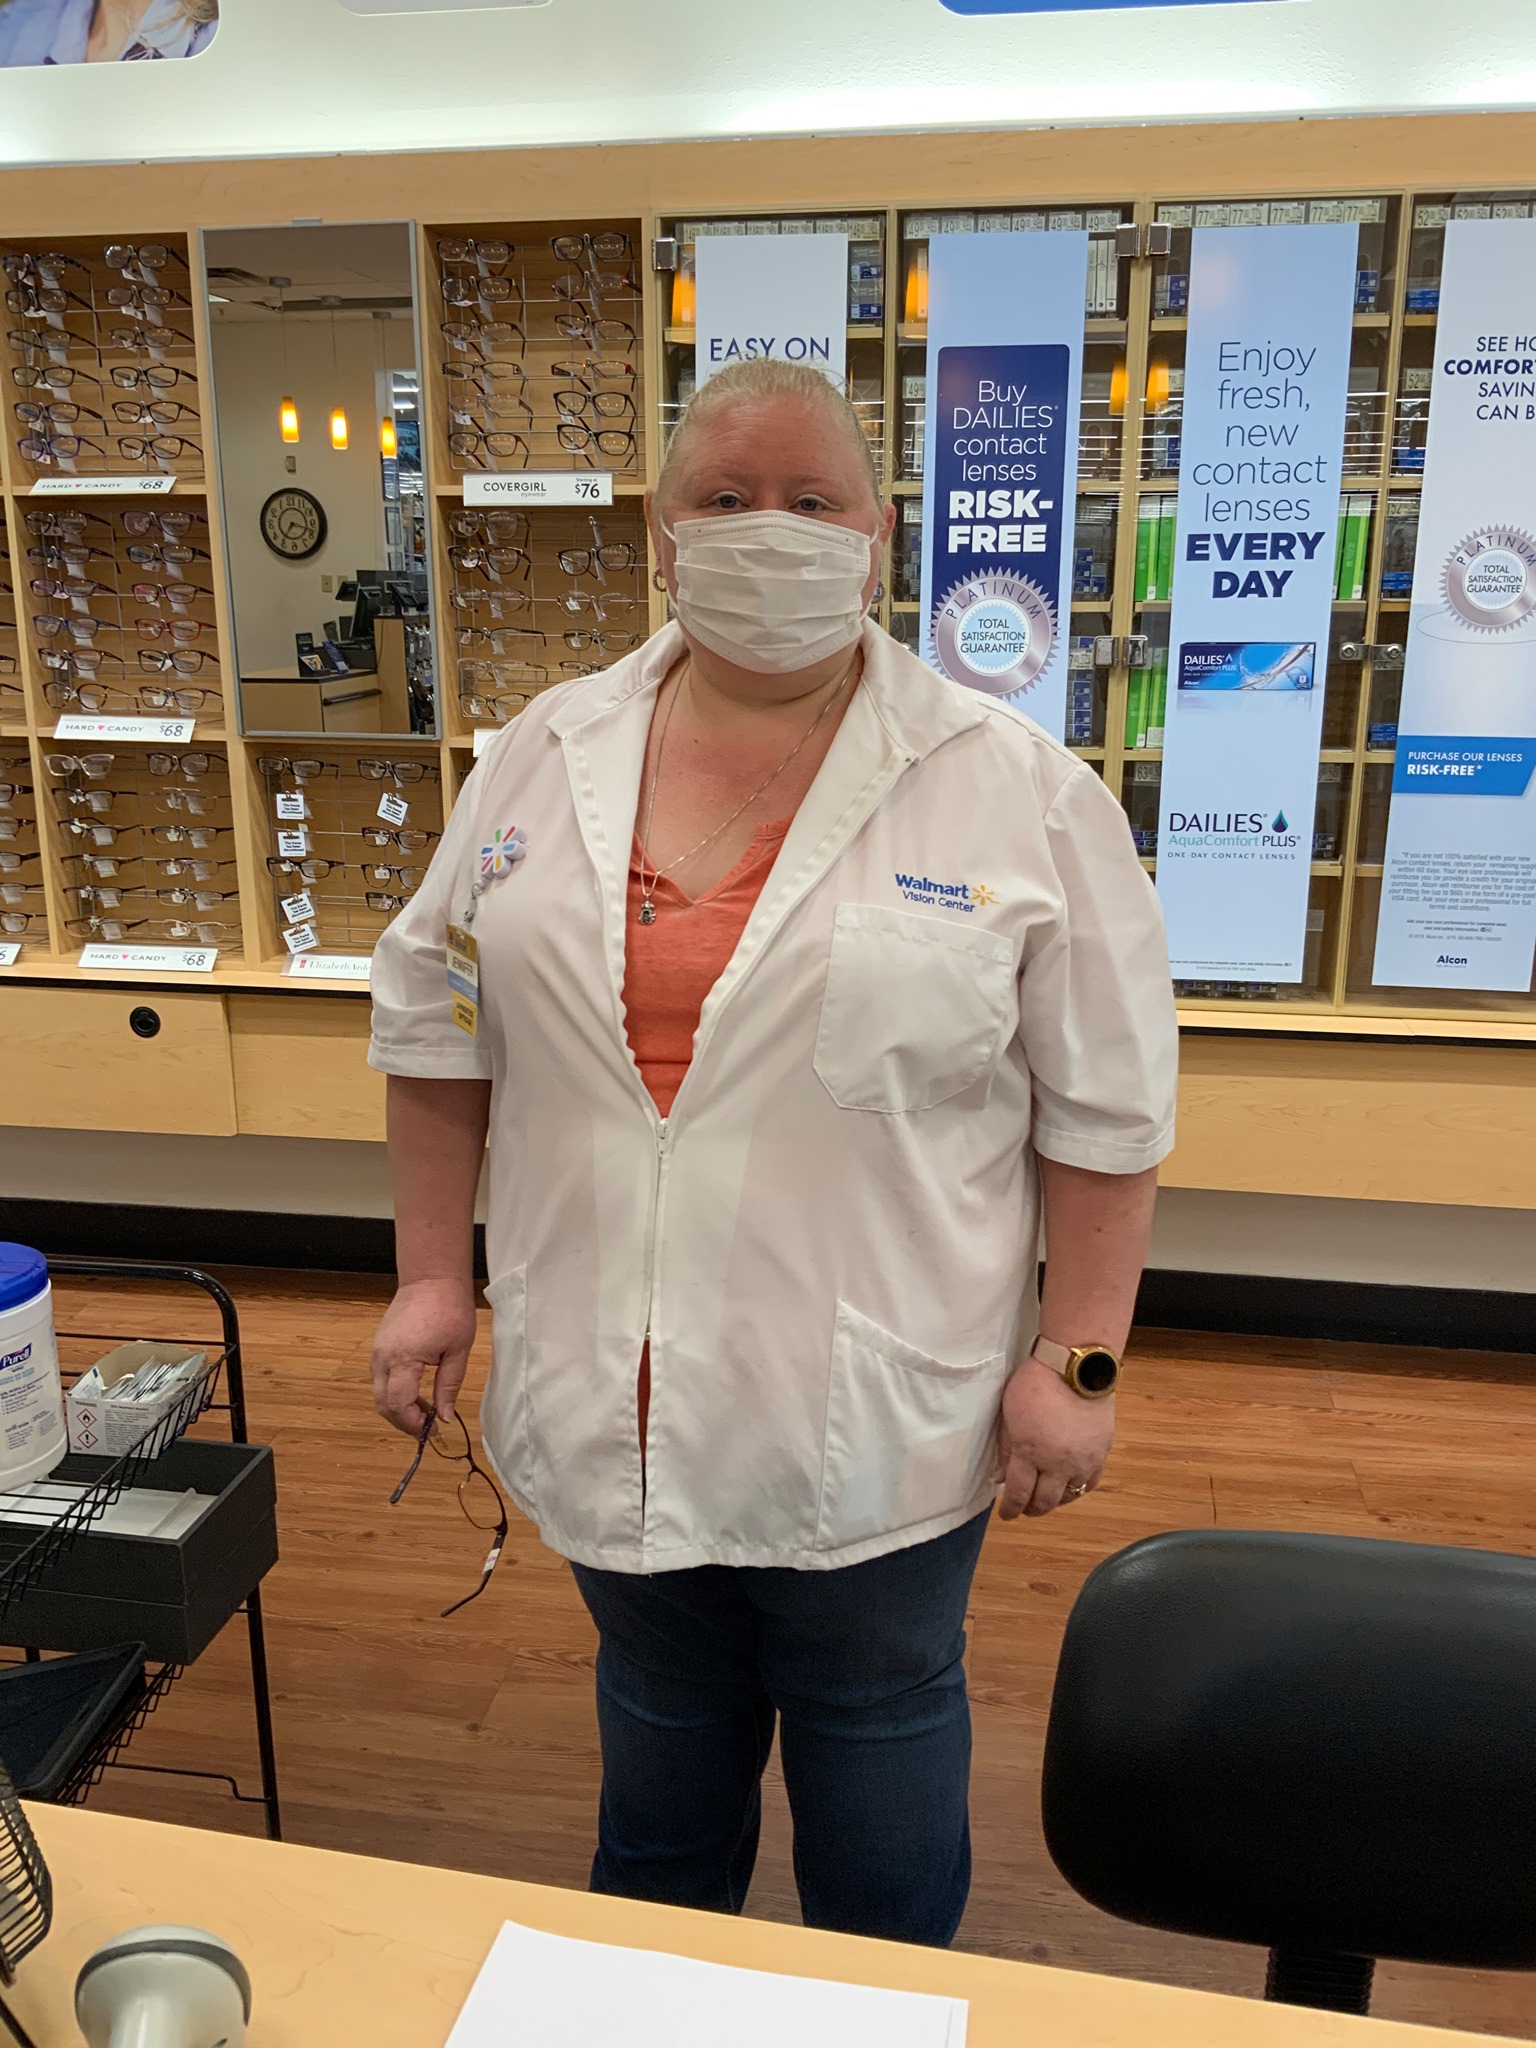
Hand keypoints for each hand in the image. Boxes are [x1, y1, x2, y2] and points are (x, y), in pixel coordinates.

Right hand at [369, 1277, 478, 1437]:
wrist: (430, 1278)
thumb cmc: (449, 1309)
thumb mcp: (458, 1350)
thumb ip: (448, 1386)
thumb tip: (443, 1417)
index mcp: (403, 1358)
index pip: (398, 1404)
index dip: (413, 1423)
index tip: (432, 1430)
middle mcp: (382, 1358)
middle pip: (383, 1405)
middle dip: (403, 1421)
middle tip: (427, 1427)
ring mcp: (377, 1352)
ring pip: (380, 1394)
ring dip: (399, 1408)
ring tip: (426, 1411)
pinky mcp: (379, 1347)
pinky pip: (382, 1379)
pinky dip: (395, 1393)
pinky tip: (417, 1392)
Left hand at [993, 1356, 1114, 1519]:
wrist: (1076, 1367)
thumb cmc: (1035, 1384)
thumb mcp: (1009, 1414)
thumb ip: (1005, 1448)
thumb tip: (1000, 1477)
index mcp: (1030, 1453)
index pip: (1019, 1494)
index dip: (1011, 1509)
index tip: (1006, 1514)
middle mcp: (1058, 1464)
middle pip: (1044, 1502)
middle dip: (1031, 1509)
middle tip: (1024, 1508)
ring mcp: (1083, 1461)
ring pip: (1069, 1497)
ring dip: (1054, 1501)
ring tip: (1046, 1497)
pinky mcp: (1102, 1453)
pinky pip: (1091, 1483)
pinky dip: (1077, 1489)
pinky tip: (1069, 1486)